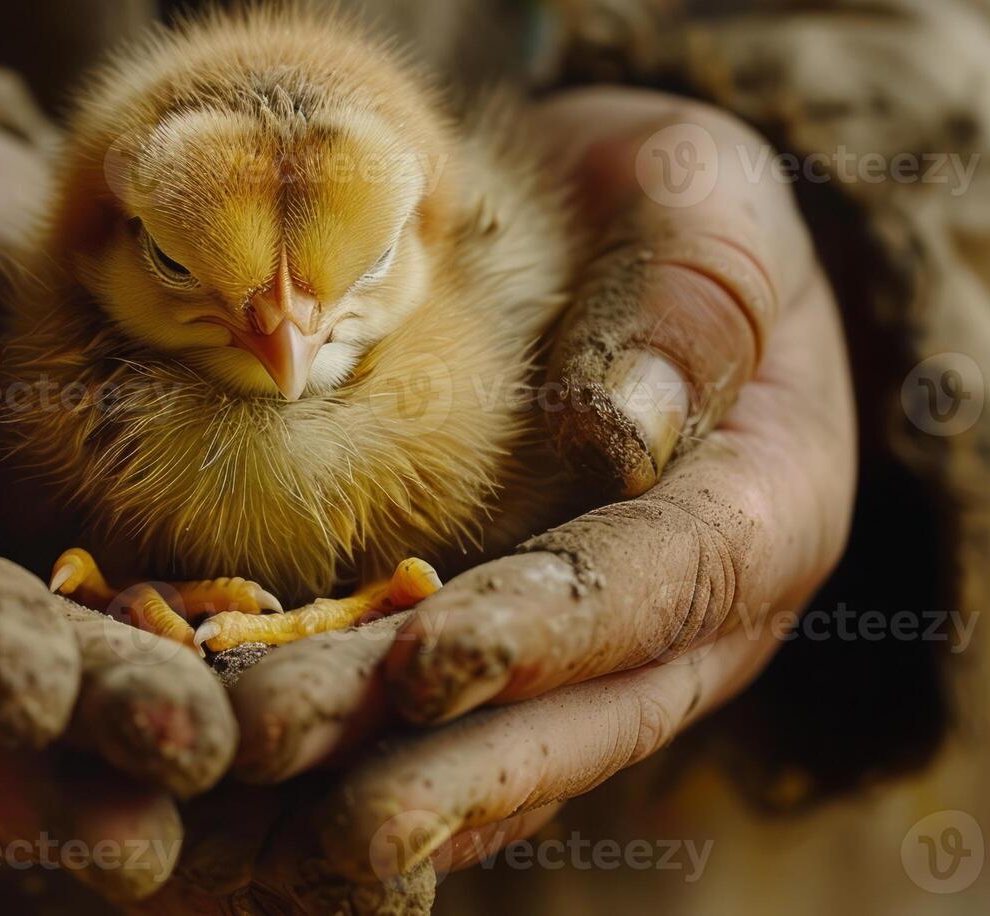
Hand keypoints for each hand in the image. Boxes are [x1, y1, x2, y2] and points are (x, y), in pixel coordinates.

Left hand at [223, 88, 856, 882]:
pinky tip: (230, 780)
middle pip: (564, 713)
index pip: (660, 589)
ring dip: (355, 778)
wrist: (606, 237)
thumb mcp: (707, 202)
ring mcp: (583, 649)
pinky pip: (424, 723)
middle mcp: (679, 619)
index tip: (432, 669)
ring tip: (229, 787)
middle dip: (428, 759)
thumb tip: (631, 428)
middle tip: (286, 768)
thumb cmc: (666, 208)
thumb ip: (696, 296)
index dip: (549, 638)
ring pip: (485, 744)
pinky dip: (335, 757)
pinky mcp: (492, 645)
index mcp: (759, 511)